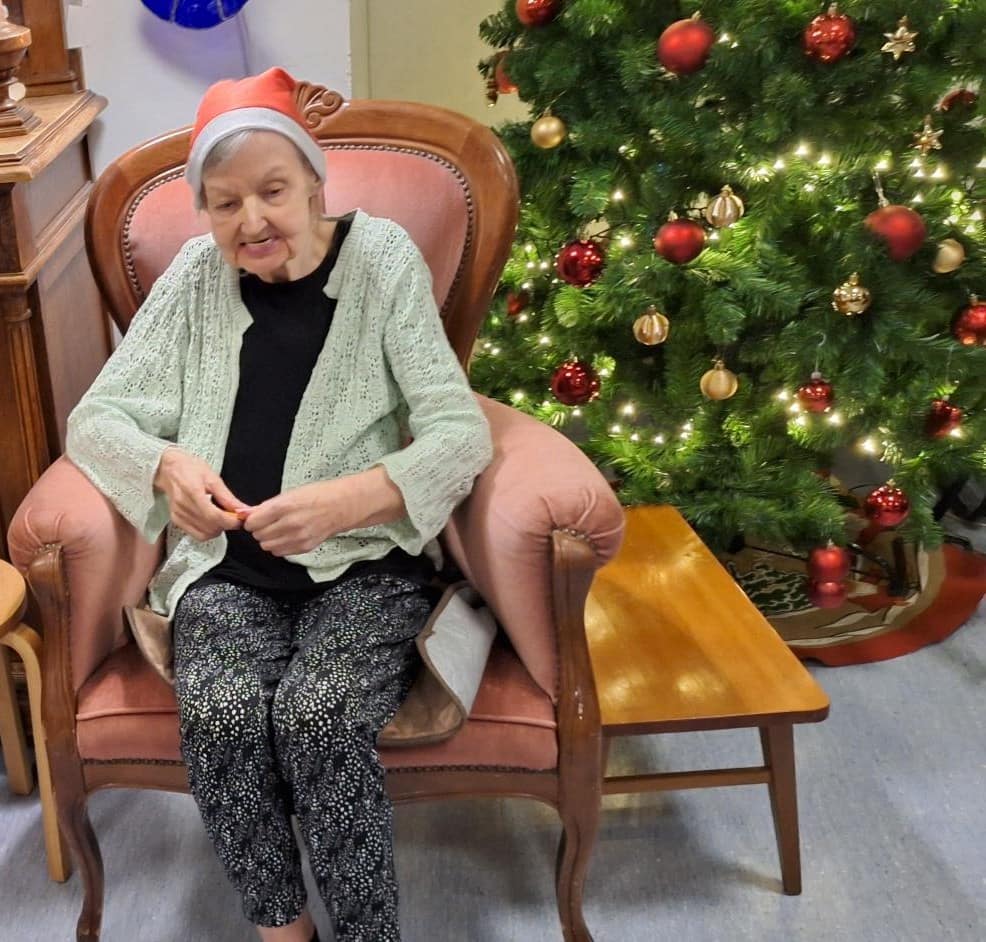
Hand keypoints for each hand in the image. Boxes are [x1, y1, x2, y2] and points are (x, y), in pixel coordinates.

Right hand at [153, 446, 249, 541]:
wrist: (169, 469)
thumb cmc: (190, 469)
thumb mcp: (212, 478)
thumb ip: (227, 497)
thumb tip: (241, 509)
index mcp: (193, 492)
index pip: (214, 516)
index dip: (230, 521)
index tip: (240, 519)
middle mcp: (183, 506)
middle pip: (210, 527)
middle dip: (226, 525)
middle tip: (234, 517)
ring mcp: (178, 515)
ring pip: (204, 534)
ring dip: (218, 530)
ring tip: (223, 518)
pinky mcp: (176, 520)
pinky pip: (196, 534)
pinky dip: (207, 532)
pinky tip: (212, 522)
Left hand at [243, 468, 405, 556]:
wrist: (342, 506)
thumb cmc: (318, 495)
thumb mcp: (289, 494)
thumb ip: (265, 506)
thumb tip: (244, 513)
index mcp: (284, 507)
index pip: (253, 522)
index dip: (251, 520)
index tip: (256, 518)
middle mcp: (290, 524)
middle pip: (258, 535)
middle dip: (259, 529)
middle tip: (268, 522)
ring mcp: (298, 538)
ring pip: (267, 546)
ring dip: (268, 539)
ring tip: (278, 529)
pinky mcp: (304, 547)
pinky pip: (280, 552)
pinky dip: (279, 546)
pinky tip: (287, 536)